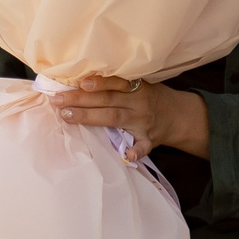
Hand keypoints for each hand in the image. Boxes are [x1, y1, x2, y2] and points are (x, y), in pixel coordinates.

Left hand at [48, 76, 210, 160]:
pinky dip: (137, 151)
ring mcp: (143, 122)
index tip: (79, 83)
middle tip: (57, 100)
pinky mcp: (149, 140)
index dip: (98, 83)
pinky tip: (129, 156)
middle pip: (107, 101)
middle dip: (81, 100)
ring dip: (91, 117)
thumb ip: (116, 85)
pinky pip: (143, 147)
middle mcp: (139, 103)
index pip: (115, 84)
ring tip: (67, 116)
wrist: (180, 116)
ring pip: (115, 119)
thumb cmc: (152, 98)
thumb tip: (81, 82)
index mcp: (138, 88)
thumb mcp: (141, 85)